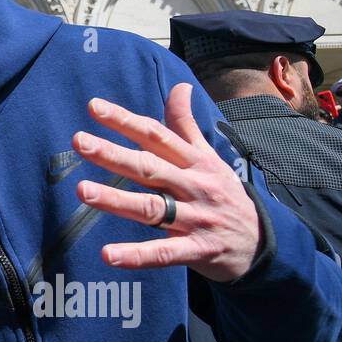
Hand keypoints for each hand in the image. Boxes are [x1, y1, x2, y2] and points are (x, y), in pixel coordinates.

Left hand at [71, 82, 260, 282]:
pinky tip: (108, 255)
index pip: (155, 135)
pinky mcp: (197, 251)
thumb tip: (179, 85)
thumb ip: (186, 125)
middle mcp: (193, 186)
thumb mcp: (209, 157)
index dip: (125, 120)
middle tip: (79, 142)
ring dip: (116, 200)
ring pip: (152, 208)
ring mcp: (196, 219)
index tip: (94, 106)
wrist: (263, 244)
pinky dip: (137, 255)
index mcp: (194, 161)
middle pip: (149, 167)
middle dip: (113, 154)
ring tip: (83, 191)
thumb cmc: (224, 193)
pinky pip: (164, 252)